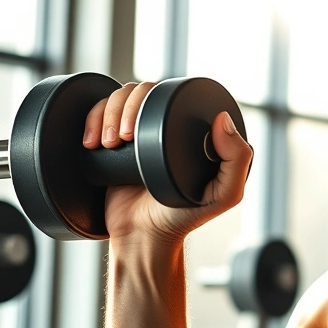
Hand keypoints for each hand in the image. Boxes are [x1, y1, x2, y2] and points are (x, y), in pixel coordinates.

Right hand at [82, 82, 252, 242]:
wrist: (142, 236)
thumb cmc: (185, 217)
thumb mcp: (224, 194)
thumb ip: (237, 160)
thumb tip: (222, 119)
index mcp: (191, 131)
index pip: (172, 94)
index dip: (153, 98)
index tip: (141, 127)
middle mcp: (163, 127)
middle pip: (139, 91)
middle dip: (123, 107)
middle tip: (122, 137)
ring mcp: (136, 134)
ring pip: (116, 98)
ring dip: (106, 113)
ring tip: (107, 143)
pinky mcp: (110, 144)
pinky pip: (97, 115)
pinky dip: (90, 120)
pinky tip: (91, 142)